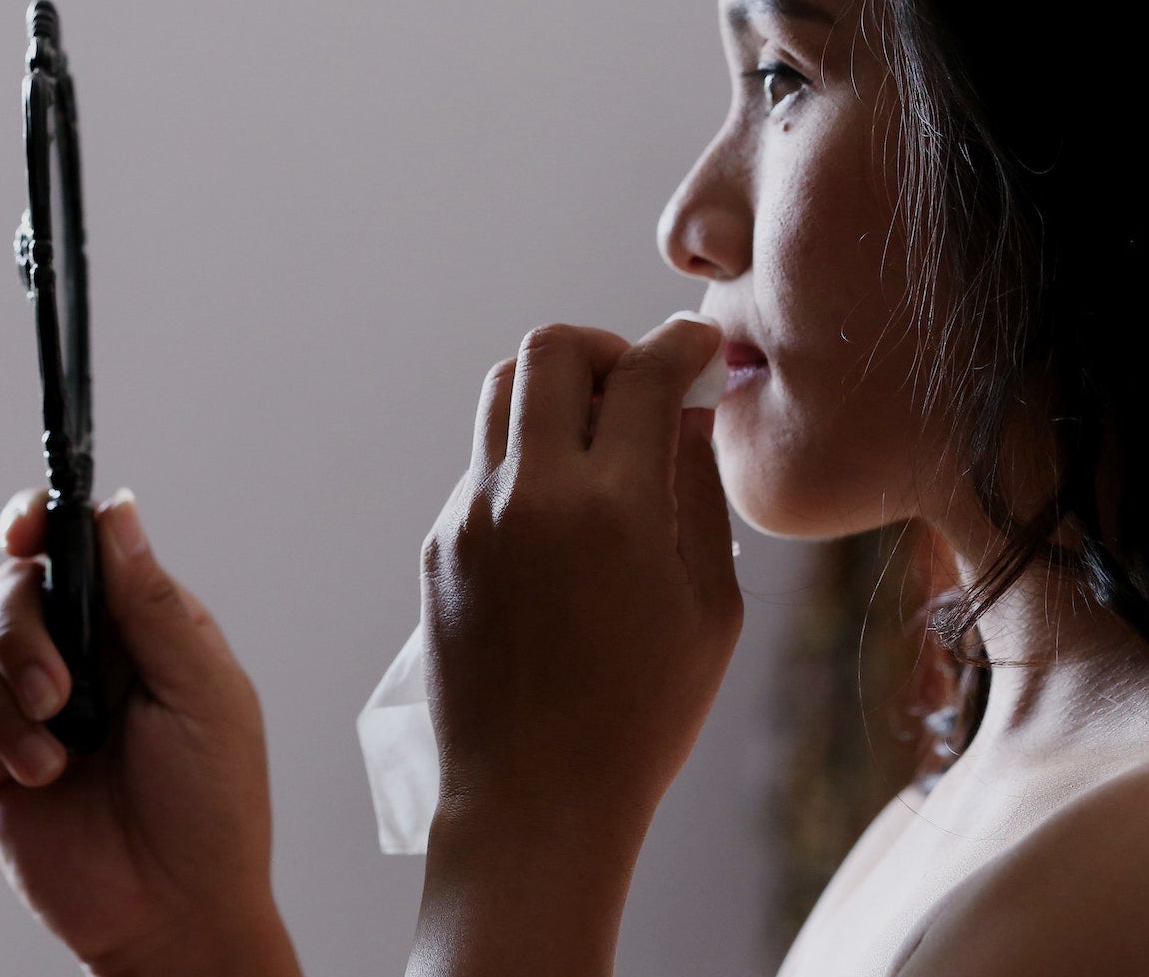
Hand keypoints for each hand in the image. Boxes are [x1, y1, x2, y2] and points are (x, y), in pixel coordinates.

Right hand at [0, 491, 300, 976]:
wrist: (172, 912)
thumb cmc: (212, 807)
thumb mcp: (205, 694)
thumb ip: (152, 604)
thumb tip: (117, 510)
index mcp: (137, 622)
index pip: (76, 543)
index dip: (38, 521)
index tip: (21, 531)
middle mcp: (78, 650)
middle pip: (10, 585)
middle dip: (21, 633)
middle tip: (59, 697)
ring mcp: (25, 699)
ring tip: (48, 758)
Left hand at [423, 314, 740, 848]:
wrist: (534, 804)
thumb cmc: (644, 717)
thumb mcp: (710, 607)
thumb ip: (700, 493)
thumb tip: (689, 414)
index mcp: (613, 509)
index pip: (644, 370)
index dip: (682, 344)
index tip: (700, 350)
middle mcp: (530, 495)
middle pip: (551, 349)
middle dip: (605, 347)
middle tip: (640, 386)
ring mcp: (471, 517)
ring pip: (501, 391)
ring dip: (555, 389)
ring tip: (599, 439)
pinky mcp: (438, 547)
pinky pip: (482, 463)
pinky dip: (526, 459)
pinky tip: (561, 520)